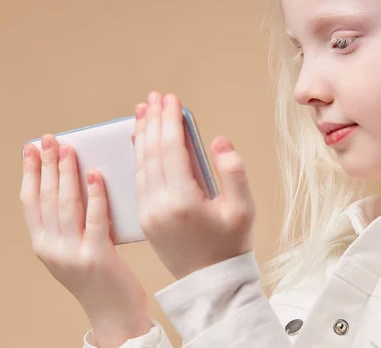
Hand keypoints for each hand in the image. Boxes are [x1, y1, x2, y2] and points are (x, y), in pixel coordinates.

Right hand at [19, 135, 151, 347]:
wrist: (114, 314)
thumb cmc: (99, 277)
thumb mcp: (73, 250)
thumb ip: (70, 223)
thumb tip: (77, 179)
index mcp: (43, 246)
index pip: (30, 202)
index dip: (29, 173)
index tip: (31, 147)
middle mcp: (51, 249)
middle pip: (46, 198)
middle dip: (46, 165)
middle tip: (50, 138)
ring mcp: (72, 254)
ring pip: (66, 205)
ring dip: (66, 173)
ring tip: (69, 149)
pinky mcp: (97, 257)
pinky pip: (95, 219)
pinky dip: (95, 194)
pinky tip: (96, 174)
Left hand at [132, 92, 255, 279]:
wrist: (211, 282)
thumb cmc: (231, 245)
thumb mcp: (243, 208)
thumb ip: (233, 171)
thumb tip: (219, 140)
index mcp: (183, 201)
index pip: (171, 150)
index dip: (170, 121)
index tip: (170, 98)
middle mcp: (159, 206)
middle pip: (151, 153)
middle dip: (154, 121)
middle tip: (155, 97)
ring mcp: (148, 213)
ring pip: (140, 165)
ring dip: (142, 135)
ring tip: (143, 111)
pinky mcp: (144, 219)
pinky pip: (138, 180)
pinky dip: (138, 156)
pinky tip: (139, 140)